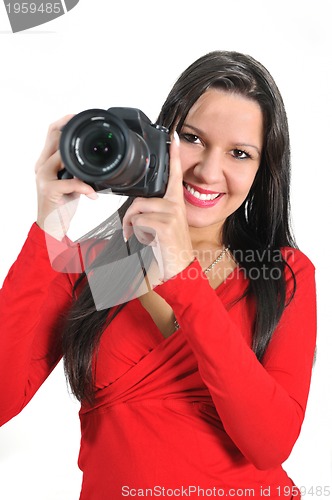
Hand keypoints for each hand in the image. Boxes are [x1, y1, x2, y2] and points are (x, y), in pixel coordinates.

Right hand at [35, 115, 97, 238]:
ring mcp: (43, 177)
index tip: (75, 117)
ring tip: (92, 175)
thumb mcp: (71, 184)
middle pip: (53, 139)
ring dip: (80, 165)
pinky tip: (92, 194)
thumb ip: (76, 171)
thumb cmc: (61, 205)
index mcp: (46, 163)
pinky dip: (85, 188)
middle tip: (89, 135)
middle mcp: (41, 166)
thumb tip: (92, 164)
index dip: (62, 122)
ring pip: (61, 158)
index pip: (50, 134)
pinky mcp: (49, 190)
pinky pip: (70, 182)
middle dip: (70, 134)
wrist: (51, 227)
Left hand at [122, 132, 193, 280]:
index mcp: (175, 202)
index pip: (175, 174)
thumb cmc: (168, 246)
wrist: (179, 266)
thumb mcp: (161, 225)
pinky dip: (135, 233)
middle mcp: (176, 204)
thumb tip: (135, 207)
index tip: (173, 136)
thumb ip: (153, 211)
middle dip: (130, 216)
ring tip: (137, 237)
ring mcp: (172, 214)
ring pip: (137, 210)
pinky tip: (145, 241)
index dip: (174, 154)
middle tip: (130, 231)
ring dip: (130, 226)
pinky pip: (139, 221)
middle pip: (140, 199)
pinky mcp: (166, 224)